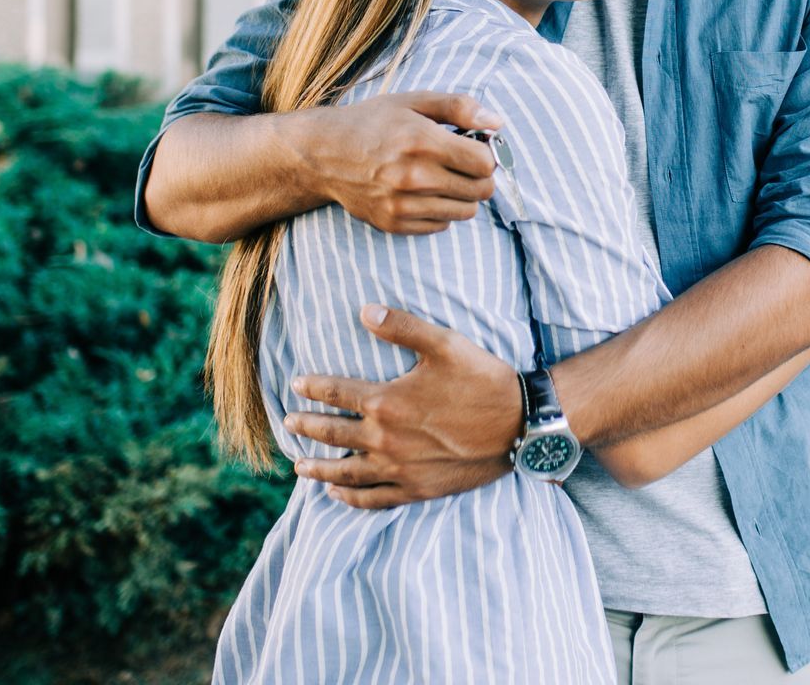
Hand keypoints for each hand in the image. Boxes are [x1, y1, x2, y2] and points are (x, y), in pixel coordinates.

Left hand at [286, 305, 524, 508]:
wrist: (521, 424)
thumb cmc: (483, 380)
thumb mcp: (444, 343)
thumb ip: (401, 326)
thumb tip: (364, 310)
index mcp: (387, 402)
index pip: (337, 394)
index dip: (313, 388)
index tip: (295, 384)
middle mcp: (386, 440)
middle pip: (333, 435)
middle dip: (307, 427)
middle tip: (288, 422)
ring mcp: (400, 469)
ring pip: (346, 473)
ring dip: (318, 467)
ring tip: (299, 465)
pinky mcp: (418, 489)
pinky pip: (374, 498)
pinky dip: (350, 498)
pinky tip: (337, 494)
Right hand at [298, 91, 500, 234]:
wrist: (323, 154)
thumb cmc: (372, 123)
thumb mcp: (414, 102)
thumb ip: (459, 107)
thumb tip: (497, 122)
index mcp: (422, 141)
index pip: (484, 163)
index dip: (488, 154)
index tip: (477, 147)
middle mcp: (413, 177)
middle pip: (480, 191)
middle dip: (480, 176)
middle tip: (464, 163)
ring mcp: (402, 204)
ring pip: (464, 211)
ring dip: (463, 195)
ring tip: (445, 176)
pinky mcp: (394, 223)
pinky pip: (441, 225)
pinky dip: (441, 210)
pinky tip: (426, 191)